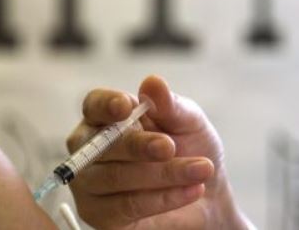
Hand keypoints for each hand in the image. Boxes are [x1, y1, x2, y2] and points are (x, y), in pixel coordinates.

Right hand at [67, 75, 252, 229]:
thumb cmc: (190, 146)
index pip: (94, 104)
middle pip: (101, 144)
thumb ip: (169, 104)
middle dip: (139, 146)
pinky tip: (191, 189)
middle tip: (171, 146)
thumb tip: (152, 81)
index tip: (125, 107)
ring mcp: (91, 184)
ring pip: (116, 177)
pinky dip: (162, 198)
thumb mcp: (188, 120)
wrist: (207, 194)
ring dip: (162, 174)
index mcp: (108, 115)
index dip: (106, 105)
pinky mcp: (101, 216)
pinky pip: (127, 206)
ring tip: (200, 169)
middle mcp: (91, 148)